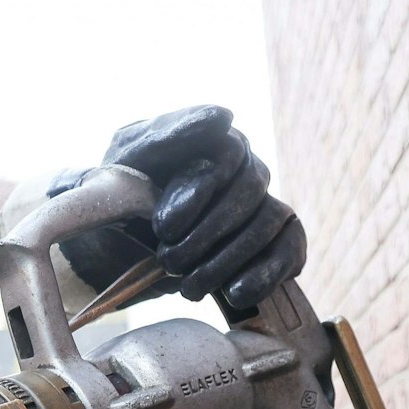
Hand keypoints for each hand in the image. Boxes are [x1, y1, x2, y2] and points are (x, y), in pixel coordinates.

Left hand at [14, 106, 305, 311]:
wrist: (119, 251)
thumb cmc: (121, 198)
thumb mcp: (126, 164)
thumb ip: (164, 137)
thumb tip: (223, 116)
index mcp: (211, 139)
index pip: (224, 152)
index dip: (196, 193)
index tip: (163, 227)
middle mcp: (244, 165)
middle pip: (248, 189)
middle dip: (208, 232)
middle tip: (169, 262)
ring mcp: (265, 202)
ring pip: (266, 222)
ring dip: (227, 258)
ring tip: (189, 286)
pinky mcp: (280, 240)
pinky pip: (289, 250)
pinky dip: (265, 273)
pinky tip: (234, 292)